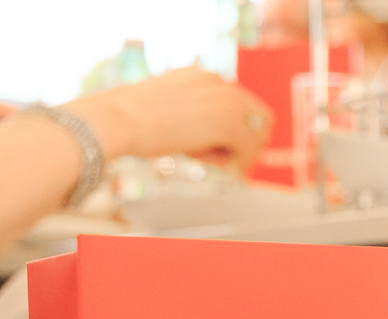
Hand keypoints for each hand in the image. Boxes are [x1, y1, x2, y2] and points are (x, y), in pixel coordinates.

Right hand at [63, 68, 271, 169]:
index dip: (239, 130)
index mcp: (203, 75)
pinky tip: (202, 160)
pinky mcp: (227, 123)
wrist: (116, 119)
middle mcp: (219, 82)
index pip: (243, 104)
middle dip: (245, 143)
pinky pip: (246, 152)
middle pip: (260, 119)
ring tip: (201, 157)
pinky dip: (230, 163)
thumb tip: (214, 139)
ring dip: (235, 153)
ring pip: (256, 137)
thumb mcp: (167, 109)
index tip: (226, 150)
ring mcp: (226, 100)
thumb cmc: (129, 119)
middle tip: (223, 161)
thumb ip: (193, 115)